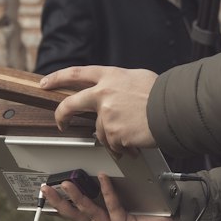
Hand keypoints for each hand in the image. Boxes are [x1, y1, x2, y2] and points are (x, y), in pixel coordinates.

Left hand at [40, 65, 157, 153]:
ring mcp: (106, 114)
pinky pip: (114, 145)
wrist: (174, 110)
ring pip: (100, 132)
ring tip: (132, 135)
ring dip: (114, 137)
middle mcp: (103, 94)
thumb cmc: (162, 95)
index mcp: (110, 77)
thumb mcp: (138, 78)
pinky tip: (136, 142)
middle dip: (61, 115)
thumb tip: (114, 89)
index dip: (58, 78)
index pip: (76, 73)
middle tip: (62, 123)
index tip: (47, 83)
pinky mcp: (113, 133)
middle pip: (70, 104)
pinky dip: (124, 147)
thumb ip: (120, 83)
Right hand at [40, 175, 171, 220]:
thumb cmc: (151, 209)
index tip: (47, 194)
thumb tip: (95, 173)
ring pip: (89, 213)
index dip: (60, 205)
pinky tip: (103, 178)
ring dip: (76, 197)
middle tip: (46, 190)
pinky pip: (112, 207)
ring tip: (66, 184)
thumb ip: (109, 193)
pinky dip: (107, 191)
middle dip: (59, 203)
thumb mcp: (125, 200)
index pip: (76, 214)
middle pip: (76, 216)